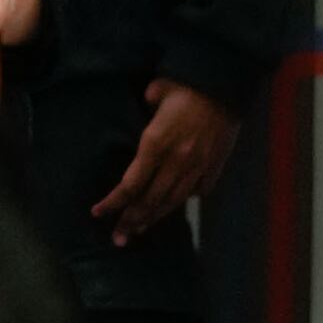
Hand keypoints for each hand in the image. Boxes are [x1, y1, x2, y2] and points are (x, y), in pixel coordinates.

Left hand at [91, 79, 241, 245]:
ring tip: (139, 231)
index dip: (113, 202)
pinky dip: (182, 201)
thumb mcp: (155, 91)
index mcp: (155, 144)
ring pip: (172, 202)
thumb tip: (143, 104)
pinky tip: (171, 207)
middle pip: (150, 201)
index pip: (130, 184)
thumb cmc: (185, 84)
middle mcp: (175, 161)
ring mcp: (197, 167)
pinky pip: (196, 192)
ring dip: (154, 219)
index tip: (97, 213)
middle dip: (131, 222)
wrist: (224, 85)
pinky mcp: (213, 167)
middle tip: (118, 239)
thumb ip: (145, 105)